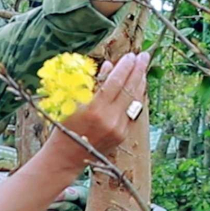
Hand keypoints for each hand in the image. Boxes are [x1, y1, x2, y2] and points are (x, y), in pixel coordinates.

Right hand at [45, 51, 148, 166]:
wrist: (66, 155)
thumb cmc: (65, 123)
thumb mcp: (72, 100)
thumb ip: (93, 82)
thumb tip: (110, 65)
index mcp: (94, 108)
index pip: (116, 82)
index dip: (125, 67)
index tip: (130, 55)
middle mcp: (110, 119)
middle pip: (130, 89)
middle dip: (138, 70)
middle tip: (144, 56)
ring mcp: (118, 129)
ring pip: (135, 101)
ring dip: (140, 83)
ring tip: (142, 69)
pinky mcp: (122, 135)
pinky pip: (133, 112)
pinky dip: (137, 98)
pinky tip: (138, 88)